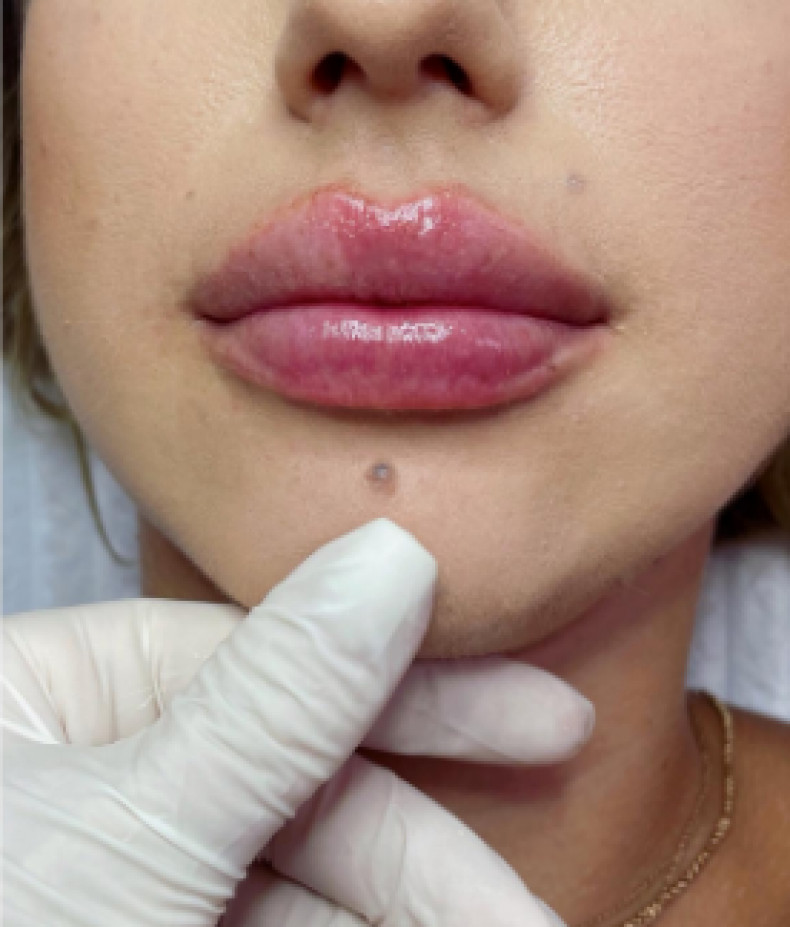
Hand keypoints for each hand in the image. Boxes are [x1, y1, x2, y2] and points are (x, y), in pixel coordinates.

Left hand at [3, 518, 591, 925]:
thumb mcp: (135, 826)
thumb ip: (276, 698)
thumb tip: (396, 557)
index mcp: (60, 691)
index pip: (280, 665)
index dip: (428, 696)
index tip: (552, 723)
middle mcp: (98, 768)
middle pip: (304, 792)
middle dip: (425, 863)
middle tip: (534, 917)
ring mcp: (128, 865)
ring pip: (295, 883)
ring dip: (401, 917)